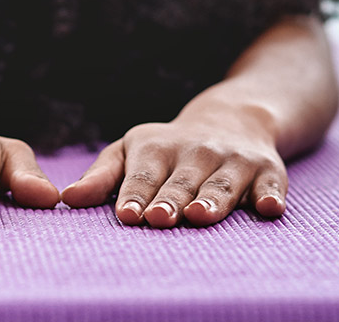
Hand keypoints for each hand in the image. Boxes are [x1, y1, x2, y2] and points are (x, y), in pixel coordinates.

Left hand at [60, 109, 287, 227]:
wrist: (230, 120)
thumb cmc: (167, 149)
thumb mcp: (130, 152)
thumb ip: (101, 178)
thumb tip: (66, 200)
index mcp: (157, 148)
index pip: (143, 175)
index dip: (135, 194)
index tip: (126, 215)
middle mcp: (195, 152)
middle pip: (181, 181)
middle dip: (170, 199)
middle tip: (158, 218)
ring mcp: (233, 160)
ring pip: (221, 183)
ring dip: (212, 199)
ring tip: (200, 216)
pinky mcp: (268, 171)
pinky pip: (272, 184)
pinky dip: (271, 195)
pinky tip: (269, 208)